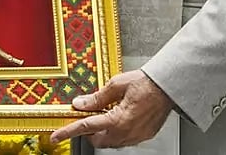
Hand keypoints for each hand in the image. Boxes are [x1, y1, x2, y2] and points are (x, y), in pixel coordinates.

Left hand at [50, 70, 175, 148]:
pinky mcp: (144, 136)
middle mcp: (127, 132)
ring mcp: (136, 136)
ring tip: (107, 115)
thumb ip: (96, 97)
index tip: (56, 136)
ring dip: (104, 133)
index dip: (68, 132)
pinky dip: (117, 132)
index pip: (86, 128)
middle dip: (90, 133)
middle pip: (98, 141)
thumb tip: (80, 103)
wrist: (168, 86)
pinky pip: (125, 140)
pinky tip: (120, 118)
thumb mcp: (116, 85)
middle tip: (89, 118)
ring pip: (112, 143)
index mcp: (117, 119)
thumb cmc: (146, 83)